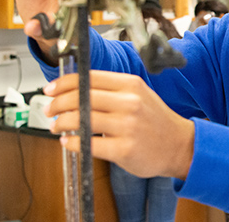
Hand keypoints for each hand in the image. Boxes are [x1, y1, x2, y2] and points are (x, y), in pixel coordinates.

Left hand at [43, 70, 194, 179]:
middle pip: (81, 97)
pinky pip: (88, 144)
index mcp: (131, 84)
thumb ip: (111, 90)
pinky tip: (69, 142)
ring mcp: (127, 126)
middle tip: (49, 110)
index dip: (64, 83)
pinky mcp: (124, 150)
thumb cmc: (154, 120)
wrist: (179, 145)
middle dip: (58, 104)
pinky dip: (72, 143)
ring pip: (82, 120)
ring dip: (61, 123)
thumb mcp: (138, 95)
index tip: (51, 89)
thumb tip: (74, 89)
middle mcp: (129, 102)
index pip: (89, 78)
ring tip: (57, 127)